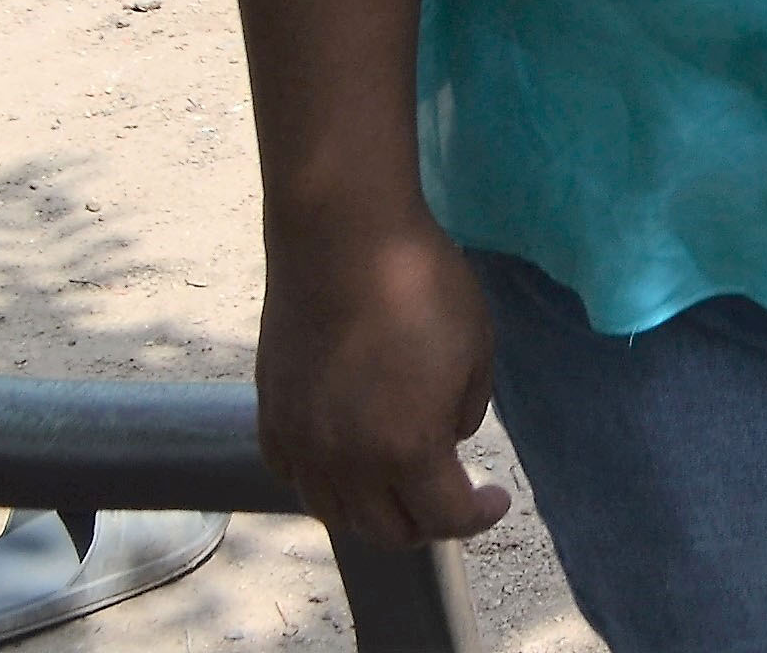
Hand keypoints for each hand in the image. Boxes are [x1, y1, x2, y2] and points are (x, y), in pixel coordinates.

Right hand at [256, 216, 514, 548]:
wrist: (342, 235)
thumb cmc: (419, 282)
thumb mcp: (475, 348)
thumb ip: (464, 409)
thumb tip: (447, 436)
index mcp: (408, 449)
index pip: (445, 518)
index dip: (478, 516)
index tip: (495, 498)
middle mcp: (347, 461)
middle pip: (386, 530)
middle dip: (426, 524)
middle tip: (448, 499)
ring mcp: (301, 441)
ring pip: (334, 512)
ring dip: (372, 512)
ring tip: (398, 487)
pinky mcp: (271, 414)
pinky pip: (293, 475)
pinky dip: (322, 483)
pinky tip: (343, 462)